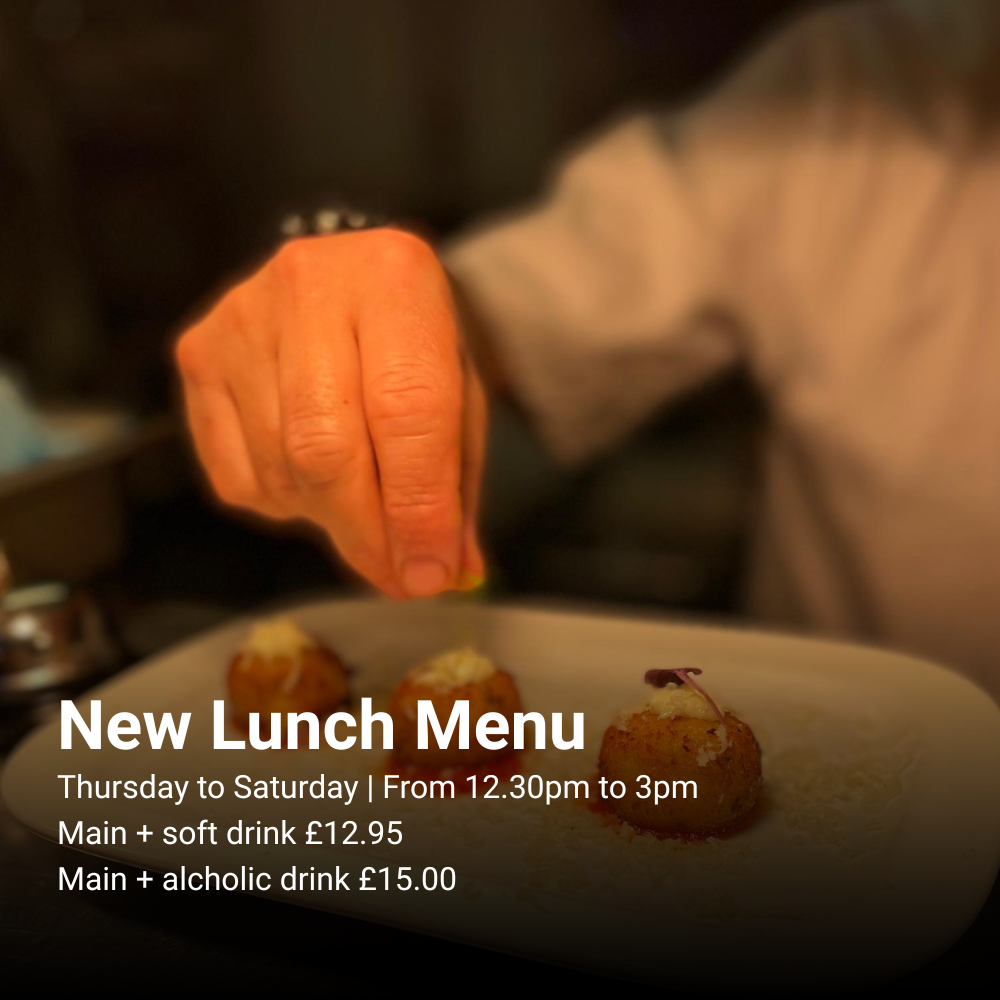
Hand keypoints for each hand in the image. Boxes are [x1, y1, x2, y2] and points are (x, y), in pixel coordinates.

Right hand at [174, 229, 485, 598]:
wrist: (350, 277)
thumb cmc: (414, 343)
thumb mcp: (460, 395)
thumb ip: (453, 484)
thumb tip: (436, 574)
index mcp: (396, 278)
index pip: (407, 412)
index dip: (417, 507)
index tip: (429, 572)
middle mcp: (309, 285)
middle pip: (324, 448)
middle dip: (365, 533)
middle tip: (396, 574)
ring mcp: (241, 318)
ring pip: (279, 469)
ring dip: (328, 521)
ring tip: (363, 509)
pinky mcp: (197, 353)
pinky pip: (236, 476)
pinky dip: (283, 504)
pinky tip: (311, 478)